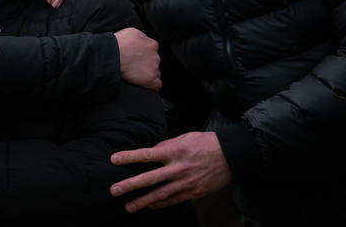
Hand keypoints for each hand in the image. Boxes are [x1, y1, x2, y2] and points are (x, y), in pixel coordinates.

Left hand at [109, 132, 230, 211]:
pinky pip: (173, 200)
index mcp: (174, 150)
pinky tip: (149, 206)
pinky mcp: (193, 192)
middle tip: (114, 190)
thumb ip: (166, 145)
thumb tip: (151, 152)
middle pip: (149, 178)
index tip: (114, 160)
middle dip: (130, 185)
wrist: (231, 156)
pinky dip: (160, 204)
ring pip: (160, 195)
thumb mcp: (185, 137)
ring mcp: (185, 182)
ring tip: (128, 207)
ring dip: (142, 202)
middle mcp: (177, 168)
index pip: (146, 154)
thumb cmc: (206, 143)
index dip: (129, 157)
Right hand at [115, 27, 160, 90]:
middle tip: (134, 65)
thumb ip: (141, 38)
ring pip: (155, 72)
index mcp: (152, 45)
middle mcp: (156, 56)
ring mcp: (154, 68)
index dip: (144, 54)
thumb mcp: (132, 32)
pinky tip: (143, 83)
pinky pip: (157, 85)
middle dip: (147, 63)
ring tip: (135, 74)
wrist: (112, 55)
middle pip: (154, 62)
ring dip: (148, 73)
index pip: (153, 51)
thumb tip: (141, 42)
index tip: (137, 57)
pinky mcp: (151, 80)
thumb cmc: (118, 43)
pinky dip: (151, 85)